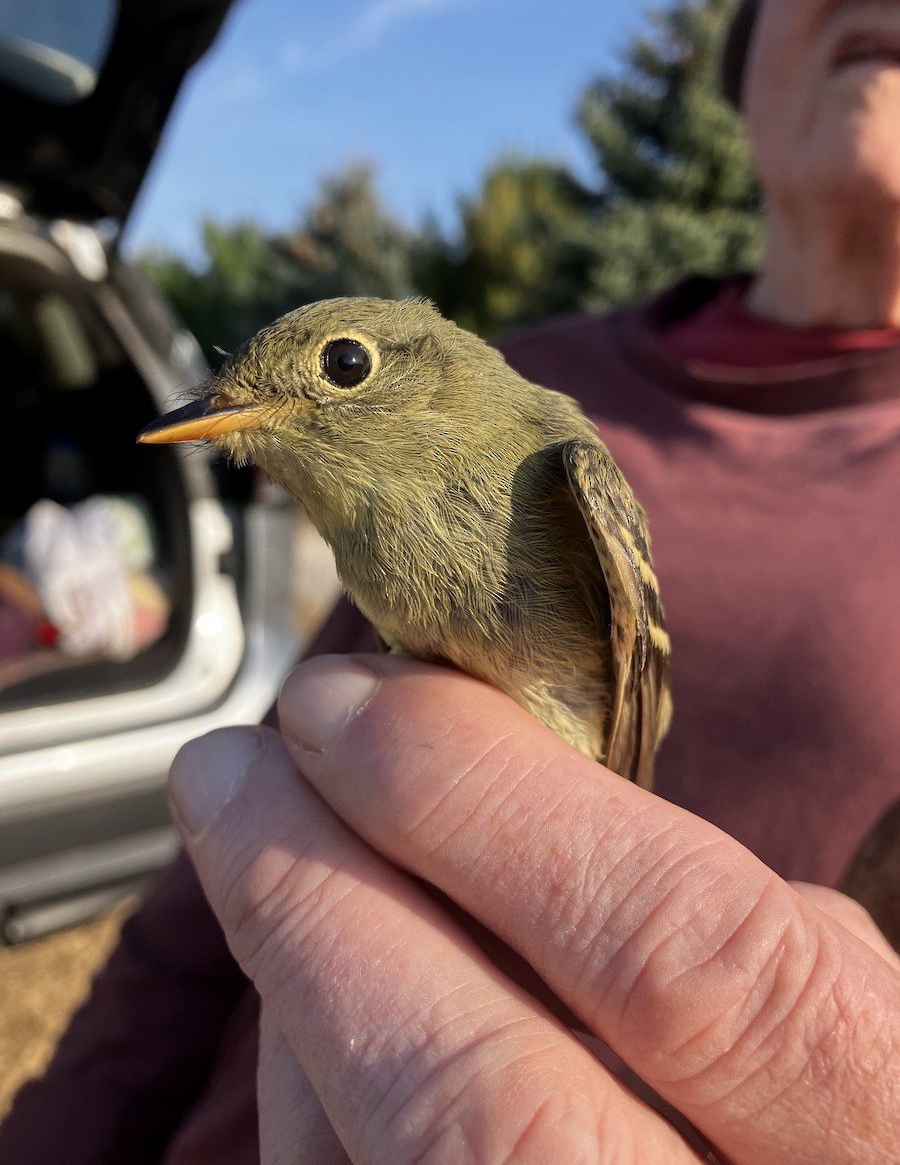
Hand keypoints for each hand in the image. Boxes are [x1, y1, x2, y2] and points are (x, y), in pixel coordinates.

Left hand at [169, 655, 899, 1163]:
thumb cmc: (840, 1127)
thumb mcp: (857, 1026)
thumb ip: (739, 931)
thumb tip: (534, 798)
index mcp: (875, 1139)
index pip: (677, 953)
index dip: (484, 801)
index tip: (354, 703)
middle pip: (485, 1104)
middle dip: (323, 895)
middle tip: (234, 768)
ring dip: (297, 991)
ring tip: (262, 865)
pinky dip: (311, 1096)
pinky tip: (306, 1011)